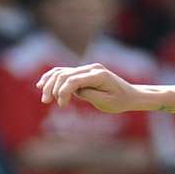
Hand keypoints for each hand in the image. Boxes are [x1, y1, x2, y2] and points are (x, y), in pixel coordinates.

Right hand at [36, 63, 152, 113]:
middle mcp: (91, 68)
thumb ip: (88, 94)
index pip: (74, 80)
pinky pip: (64, 72)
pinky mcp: (83, 72)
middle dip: (53, 88)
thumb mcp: (106, 102)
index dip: (63, 91)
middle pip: (64, 74)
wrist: (131, 95)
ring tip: (44, 97)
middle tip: (47, 102)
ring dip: (50, 83)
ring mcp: (87, 68)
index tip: (62, 105)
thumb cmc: (121, 101)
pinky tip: (42, 85)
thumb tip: (72, 90)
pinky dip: (53, 78)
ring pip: (62, 72)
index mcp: (98, 75)